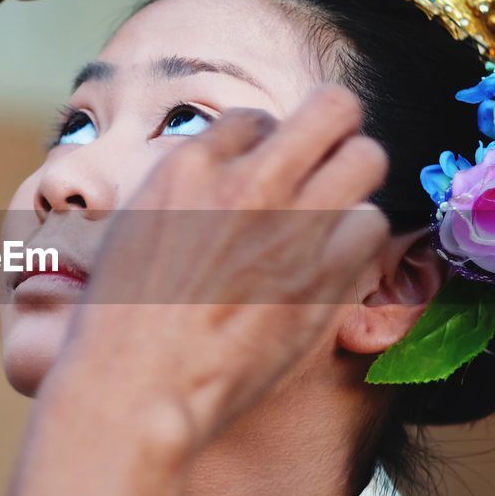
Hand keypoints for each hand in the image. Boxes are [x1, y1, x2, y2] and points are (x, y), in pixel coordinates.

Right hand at [57, 85, 390, 446]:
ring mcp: (292, 228)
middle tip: (325, 158)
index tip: (258, 174)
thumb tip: (225, 169)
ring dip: (352, 184)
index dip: (261, 143)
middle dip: (333, 127)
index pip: (255, 117)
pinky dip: (357, 240)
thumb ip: (186, 188)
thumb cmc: (122, 318)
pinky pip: (372, 227)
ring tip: (329, 215)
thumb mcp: (135, 225)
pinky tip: (331, 260)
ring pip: (367, 160)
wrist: (138, 386)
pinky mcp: (325, 276)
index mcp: (190, 165)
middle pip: (333, 109)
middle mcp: (248, 183)